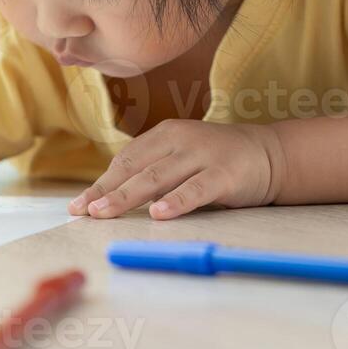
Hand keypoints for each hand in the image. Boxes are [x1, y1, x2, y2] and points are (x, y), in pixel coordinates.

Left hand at [69, 119, 285, 219]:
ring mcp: (202, 154)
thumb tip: (110, 197)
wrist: (268, 153)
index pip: (125, 160)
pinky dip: (176, 202)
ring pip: (158, 177)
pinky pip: (195, 189)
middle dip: (106, 191)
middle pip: (136, 168)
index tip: (79, 205)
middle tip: (84, 211)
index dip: (101, 183)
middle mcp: (180, 139)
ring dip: (128, 196)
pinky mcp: (224, 173)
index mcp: (164, 134)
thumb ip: (152, 171)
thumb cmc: (215, 160)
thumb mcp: (180, 158)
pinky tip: (158, 214)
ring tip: (106, 213)